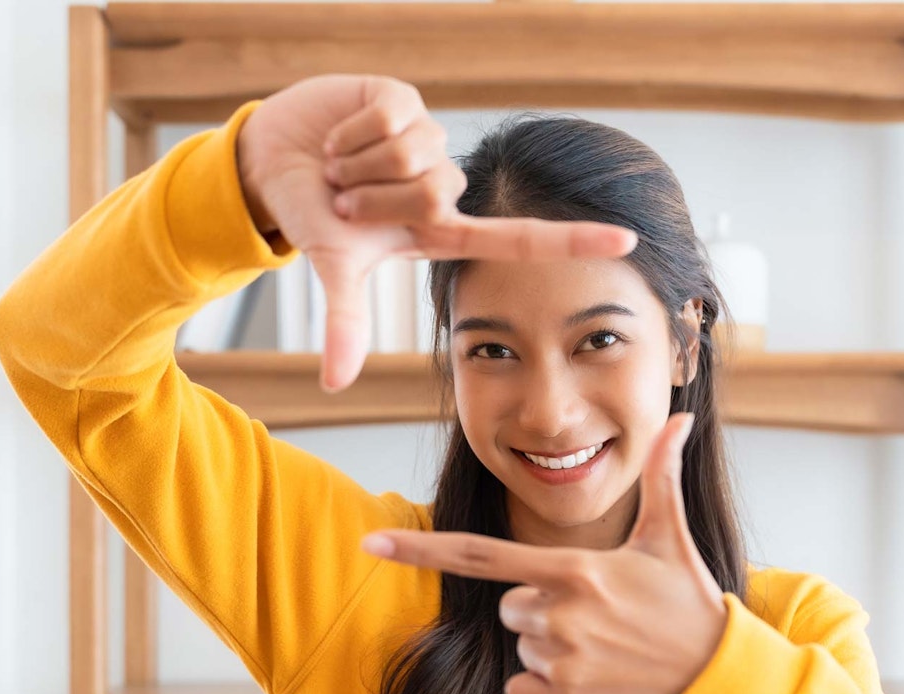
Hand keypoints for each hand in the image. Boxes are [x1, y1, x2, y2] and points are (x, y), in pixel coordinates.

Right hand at [236, 74, 637, 391]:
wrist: (275, 164)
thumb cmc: (314, 218)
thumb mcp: (336, 270)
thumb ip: (345, 324)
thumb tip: (333, 384)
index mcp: (441, 229)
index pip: (520, 238)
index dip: (573, 241)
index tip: (628, 241)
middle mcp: (444, 185)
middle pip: (435, 192)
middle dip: (374, 198)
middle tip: (346, 199)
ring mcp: (429, 140)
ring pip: (413, 154)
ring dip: (358, 165)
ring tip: (341, 167)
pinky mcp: (406, 99)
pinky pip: (390, 119)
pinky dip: (349, 132)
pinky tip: (340, 136)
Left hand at [361, 413, 727, 693]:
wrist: (717, 687)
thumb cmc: (688, 605)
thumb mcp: (671, 539)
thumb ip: (662, 477)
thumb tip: (680, 416)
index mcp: (573, 570)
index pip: (479, 554)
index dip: (420, 548)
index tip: (370, 544)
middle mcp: (559, 615)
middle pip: (506, 607)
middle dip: (539, 608)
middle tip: (595, 614)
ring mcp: (561, 664)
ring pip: (519, 647)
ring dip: (549, 647)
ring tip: (603, 648)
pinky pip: (523, 689)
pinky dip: (548, 690)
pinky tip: (595, 681)